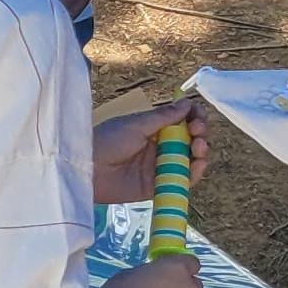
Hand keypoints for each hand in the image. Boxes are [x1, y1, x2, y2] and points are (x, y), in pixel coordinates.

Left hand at [92, 98, 206, 206]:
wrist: (86, 170)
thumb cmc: (106, 141)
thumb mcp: (135, 125)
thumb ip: (162, 116)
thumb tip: (186, 102)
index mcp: (152, 129)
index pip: (181, 121)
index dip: (194, 117)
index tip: (197, 115)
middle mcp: (159, 147)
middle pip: (190, 139)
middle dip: (200, 133)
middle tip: (197, 131)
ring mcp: (160, 166)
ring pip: (190, 159)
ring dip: (201, 151)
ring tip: (199, 146)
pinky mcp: (158, 186)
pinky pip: (183, 180)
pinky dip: (195, 173)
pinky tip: (198, 164)